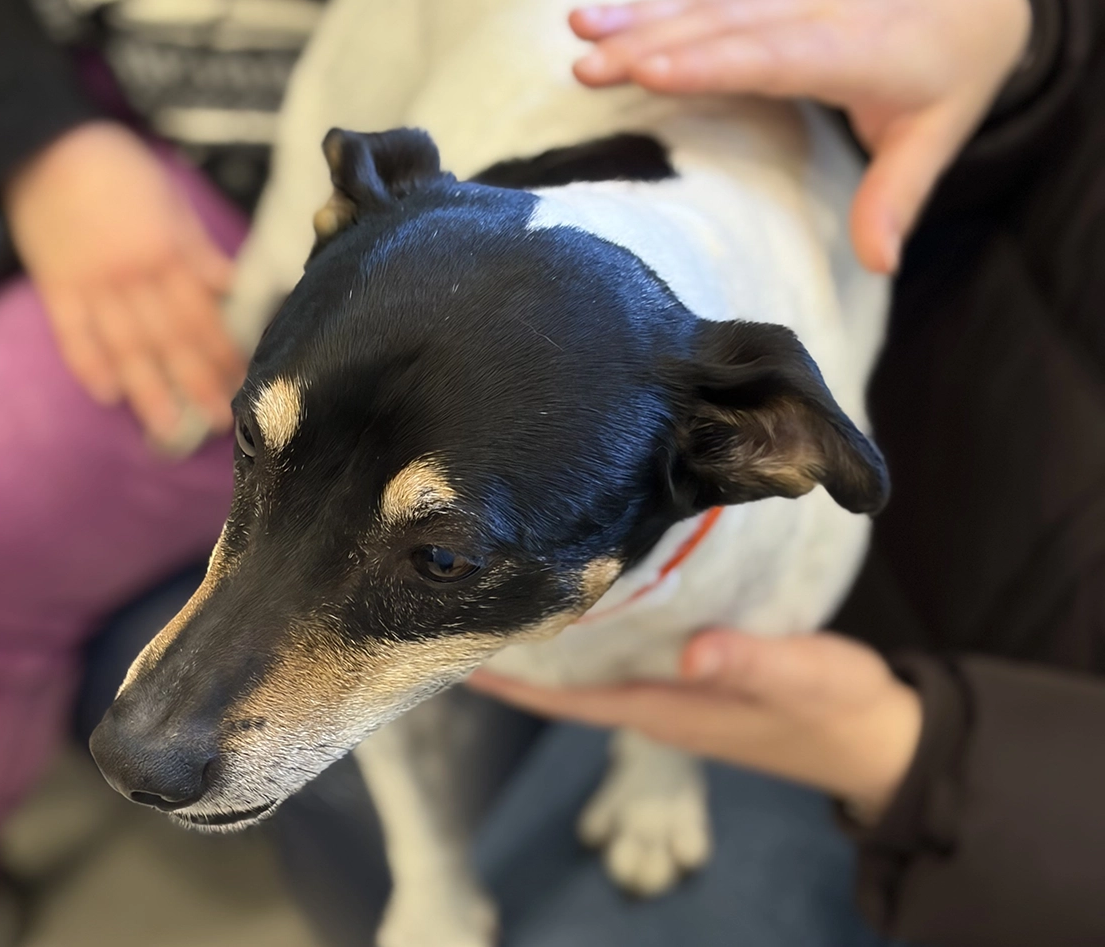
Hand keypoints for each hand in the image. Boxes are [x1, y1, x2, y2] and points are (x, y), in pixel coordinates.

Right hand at [4, 122, 244, 444]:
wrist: (47, 143)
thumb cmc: (122, 171)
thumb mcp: (174, 203)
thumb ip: (201, 253)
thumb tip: (234, 288)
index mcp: (168, 252)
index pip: (204, 315)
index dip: (225, 352)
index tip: (243, 382)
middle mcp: (132, 274)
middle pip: (170, 340)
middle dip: (196, 383)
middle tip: (217, 421)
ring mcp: (90, 283)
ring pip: (124, 347)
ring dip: (148, 390)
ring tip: (167, 429)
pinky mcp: (55, 286)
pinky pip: (72, 334)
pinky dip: (88, 365)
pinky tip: (106, 394)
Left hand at [470, 630, 921, 821]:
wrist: (878, 736)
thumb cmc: (836, 706)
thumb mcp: (799, 675)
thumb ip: (745, 661)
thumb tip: (688, 652)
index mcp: (667, 709)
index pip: (567, 699)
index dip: (513, 682)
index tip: (459, 656)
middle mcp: (657, 706)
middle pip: (566, 687)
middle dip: (517, 658)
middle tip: (465, 610)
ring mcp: (674, 696)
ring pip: (591, 673)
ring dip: (549, 646)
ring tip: (507, 601)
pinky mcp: (694, 680)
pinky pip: (623, 660)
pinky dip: (593, 637)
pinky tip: (586, 604)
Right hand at [571, 0, 1032, 271]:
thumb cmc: (950, 69)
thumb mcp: (936, 137)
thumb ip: (898, 198)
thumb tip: (880, 265)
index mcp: (856, 50)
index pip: (774, 56)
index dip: (712, 63)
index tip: (653, 72)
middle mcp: (814, 11)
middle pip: (722, 28)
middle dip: (651, 45)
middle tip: (586, 68)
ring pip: (705, 7)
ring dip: (638, 21)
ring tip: (578, 35)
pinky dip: (653, 6)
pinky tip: (605, 16)